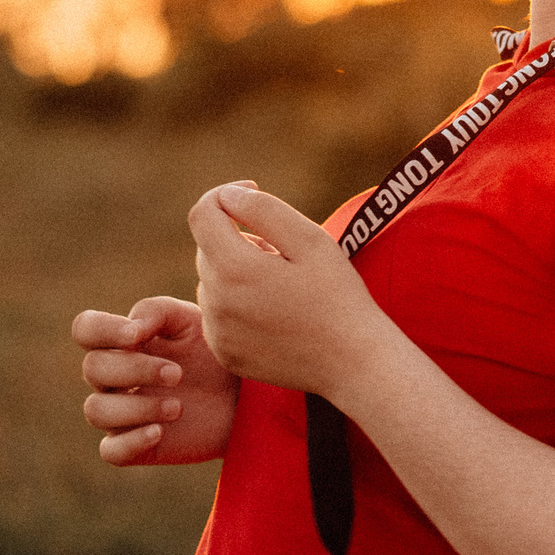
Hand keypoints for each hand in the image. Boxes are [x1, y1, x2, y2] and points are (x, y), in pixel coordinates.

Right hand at [72, 295, 238, 464]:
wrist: (244, 396)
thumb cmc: (212, 352)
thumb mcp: (191, 321)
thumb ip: (158, 311)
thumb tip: (132, 327)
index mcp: (123, 343)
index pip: (86, 329)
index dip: (101, 330)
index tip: (137, 335)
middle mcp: (115, 378)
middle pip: (93, 369)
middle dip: (135, 369)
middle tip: (178, 374)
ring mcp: (122, 414)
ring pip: (96, 411)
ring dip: (136, 407)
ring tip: (178, 406)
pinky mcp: (136, 447)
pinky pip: (111, 451)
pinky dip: (130, 441)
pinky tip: (159, 432)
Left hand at [189, 180, 391, 397]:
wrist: (352, 363)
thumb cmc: (337, 296)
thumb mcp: (309, 239)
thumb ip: (262, 208)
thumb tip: (228, 196)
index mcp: (234, 269)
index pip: (202, 215)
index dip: (225, 195)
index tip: (254, 191)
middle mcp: (215, 303)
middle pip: (207, 247)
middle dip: (237, 236)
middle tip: (284, 250)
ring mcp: (217, 333)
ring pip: (211, 280)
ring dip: (236, 270)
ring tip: (282, 283)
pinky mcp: (224, 353)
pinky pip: (217, 313)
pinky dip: (236, 302)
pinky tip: (274, 311)